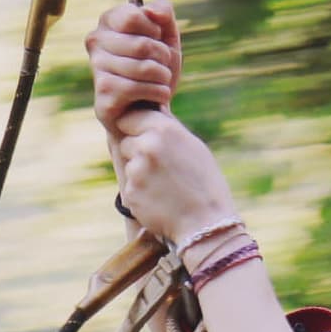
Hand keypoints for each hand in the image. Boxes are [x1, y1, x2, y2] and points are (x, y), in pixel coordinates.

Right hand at [89, 1, 177, 138]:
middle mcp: (95, 40)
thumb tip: (151, 11)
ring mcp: (96, 66)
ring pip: (144, 68)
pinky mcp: (103, 92)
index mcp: (109, 20)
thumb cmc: (156, 68)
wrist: (150, 109)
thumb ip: (163, 14)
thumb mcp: (166, 36)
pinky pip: (138, 88)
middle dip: (163, 58)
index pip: (134, 15)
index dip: (154, 31)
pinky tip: (157, 96)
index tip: (155, 40)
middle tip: (161, 66)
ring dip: (163, 77)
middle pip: (142, 44)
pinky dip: (158, 93)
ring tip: (160, 82)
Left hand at [110, 100, 235, 245]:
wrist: (206, 224)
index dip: (136, 128)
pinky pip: (128, 185)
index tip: (147, 138)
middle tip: (160, 167)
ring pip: (126, 163)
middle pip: (125, 140)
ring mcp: (136, 169)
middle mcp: (147, 145)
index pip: (130, 117)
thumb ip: (168, 128)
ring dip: (138, 171)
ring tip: (164, 184)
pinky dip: (140, 191)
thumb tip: (153, 107)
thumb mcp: (193, 146)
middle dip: (136, 150)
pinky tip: (160, 199)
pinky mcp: (130, 192)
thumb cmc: (205, 183)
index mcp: (164, 129)